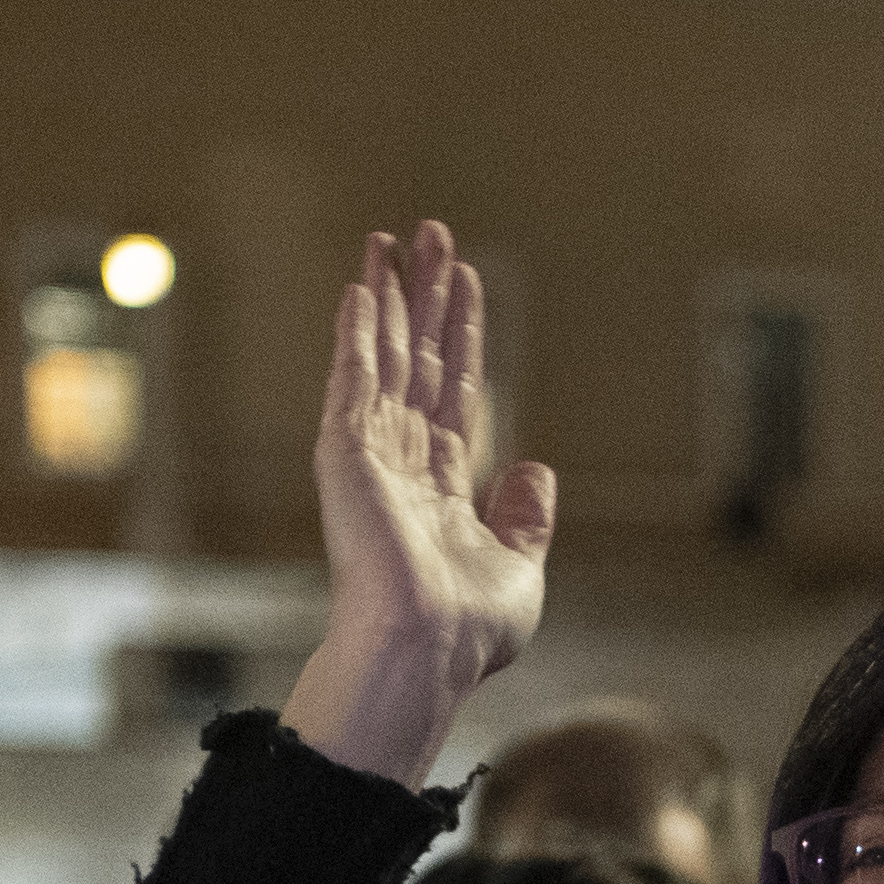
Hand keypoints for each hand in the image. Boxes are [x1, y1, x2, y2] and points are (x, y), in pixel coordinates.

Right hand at [285, 223, 558, 785]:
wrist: (431, 650)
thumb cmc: (470, 631)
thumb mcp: (520, 566)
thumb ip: (526, 516)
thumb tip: (536, 467)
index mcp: (443, 483)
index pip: (455, 387)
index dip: (459, 331)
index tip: (465, 279)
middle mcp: (404, 460)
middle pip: (416, 356)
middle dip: (422, 294)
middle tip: (429, 233)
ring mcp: (372, 454)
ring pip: (384, 355)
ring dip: (389, 296)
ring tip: (393, 240)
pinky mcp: (347, 454)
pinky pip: (353, 379)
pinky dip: (356, 333)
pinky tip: (361, 289)